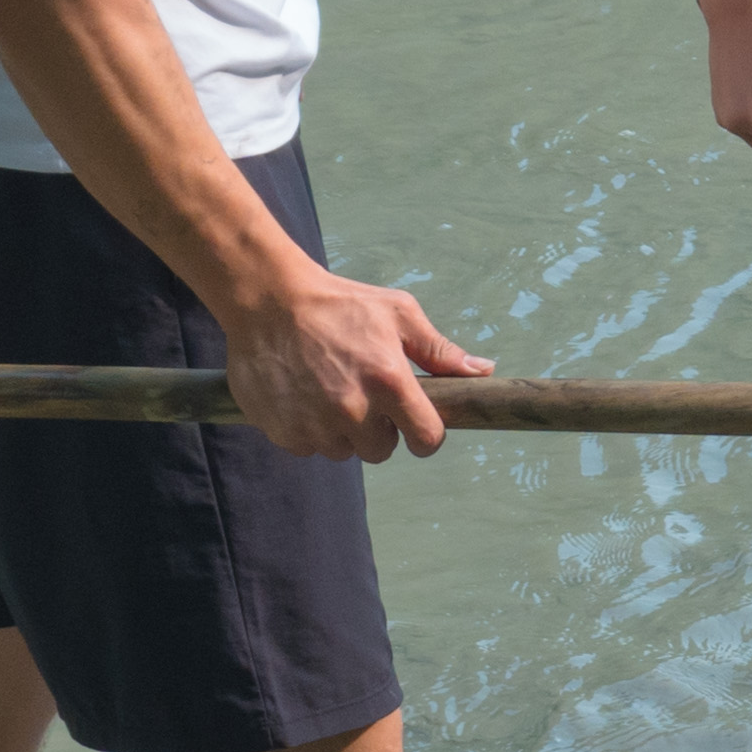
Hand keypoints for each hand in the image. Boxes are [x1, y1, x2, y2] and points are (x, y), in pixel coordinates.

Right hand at [225, 266, 491, 460]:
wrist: (267, 300)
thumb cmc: (339, 304)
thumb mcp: (397, 313)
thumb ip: (439, 351)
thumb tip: (483, 371)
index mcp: (388, 380)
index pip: (426, 438)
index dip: (426, 435)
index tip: (418, 426)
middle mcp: (352, 408)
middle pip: (381, 451)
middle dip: (379, 430)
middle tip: (364, 396)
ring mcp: (314, 423)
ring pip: (343, 451)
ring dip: (341, 431)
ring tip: (329, 390)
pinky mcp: (283, 431)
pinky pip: (307, 447)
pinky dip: (308, 429)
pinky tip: (303, 395)